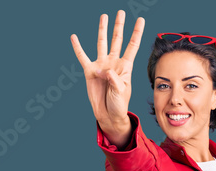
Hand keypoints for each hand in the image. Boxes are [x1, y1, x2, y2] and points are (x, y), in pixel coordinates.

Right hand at [70, 10, 144, 141]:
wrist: (109, 114)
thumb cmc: (119, 103)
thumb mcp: (121, 91)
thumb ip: (114, 79)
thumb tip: (105, 70)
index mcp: (125, 66)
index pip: (132, 46)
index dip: (137, 33)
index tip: (140, 19)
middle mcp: (114, 62)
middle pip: (117, 40)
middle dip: (119, 26)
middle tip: (121, 12)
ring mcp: (102, 65)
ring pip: (102, 43)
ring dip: (103, 30)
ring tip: (104, 16)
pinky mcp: (90, 72)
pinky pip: (82, 57)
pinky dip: (78, 47)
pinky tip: (74, 37)